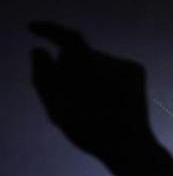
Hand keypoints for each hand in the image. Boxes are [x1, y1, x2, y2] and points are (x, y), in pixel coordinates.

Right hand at [29, 21, 156, 160]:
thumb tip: (39, 50)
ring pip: (95, 61)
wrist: (129, 145)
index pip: (67, 37)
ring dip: (88, 75)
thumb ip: (43, 76)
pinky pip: (111, 66)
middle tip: (72, 97)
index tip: (33, 29)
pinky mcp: (136, 69)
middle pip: (78, 54)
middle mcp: (111, 63)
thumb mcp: (56, 108)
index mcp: (91, 71)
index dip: (48, 29)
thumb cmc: (89, 131)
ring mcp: (126, 65)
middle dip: (68, 68)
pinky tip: (110, 98)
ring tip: (94, 103)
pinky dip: (105, 78)